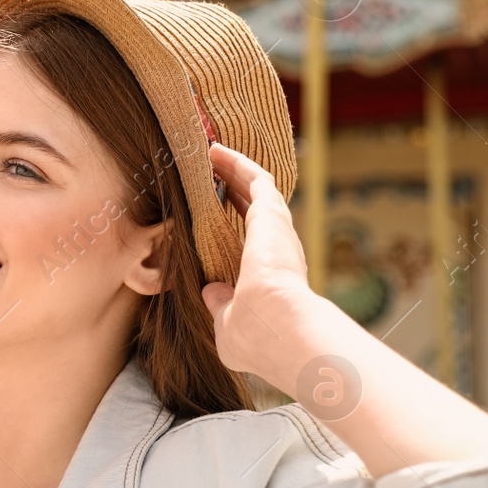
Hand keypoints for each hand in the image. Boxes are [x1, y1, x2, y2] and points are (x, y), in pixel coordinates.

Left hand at [200, 142, 336, 388]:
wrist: (281, 330)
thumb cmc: (257, 337)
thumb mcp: (228, 325)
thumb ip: (221, 306)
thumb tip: (211, 291)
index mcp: (264, 276)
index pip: (245, 243)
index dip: (226, 226)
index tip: (205, 213)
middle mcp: (274, 250)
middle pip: (250, 211)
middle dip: (229, 190)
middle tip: (207, 171)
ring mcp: (276, 230)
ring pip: (254, 190)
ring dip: (232, 171)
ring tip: (209, 152)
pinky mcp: (272, 215)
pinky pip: (255, 179)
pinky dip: (237, 163)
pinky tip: (216, 150)